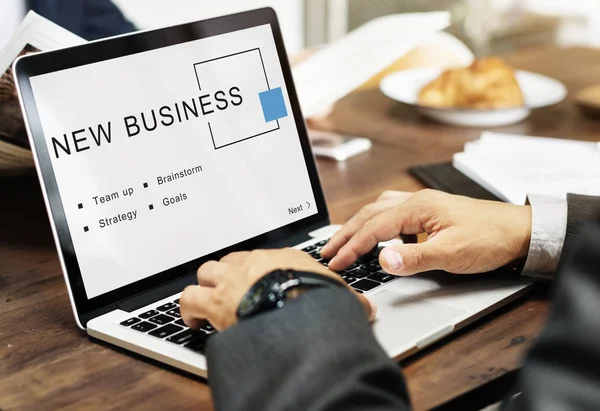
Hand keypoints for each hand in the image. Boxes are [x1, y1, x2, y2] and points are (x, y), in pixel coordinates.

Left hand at [179, 248, 375, 330]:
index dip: (258, 271)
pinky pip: (189, 298)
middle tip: (230, 290)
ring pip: (206, 271)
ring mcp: (233, 280)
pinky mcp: (215, 301)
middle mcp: (254, 263)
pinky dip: (188, 309)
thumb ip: (350, 299)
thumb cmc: (320, 301)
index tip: (257, 281)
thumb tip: (367, 308)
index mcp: (283, 258)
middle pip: (231, 260)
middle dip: (228, 274)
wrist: (300, 312)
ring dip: (204, 286)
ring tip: (206, 302)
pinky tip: (192, 321)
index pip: (264, 258)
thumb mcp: (340, 297)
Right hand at [321, 189, 531, 275]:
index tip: (335, 263)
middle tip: (327, 251)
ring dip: (358, 225)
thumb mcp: (452, 253)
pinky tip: (379, 233)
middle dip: (345, 234)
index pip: (373, 228)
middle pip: (370, 214)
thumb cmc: (490, 238)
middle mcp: (416, 201)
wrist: (520, 230)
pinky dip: (377, 223)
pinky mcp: (430, 212)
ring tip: (343, 241)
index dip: (351, 247)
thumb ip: (415, 257)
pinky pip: (393, 212)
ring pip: (379, 210)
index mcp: (417, 208)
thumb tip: (382, 260)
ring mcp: (423, 205)